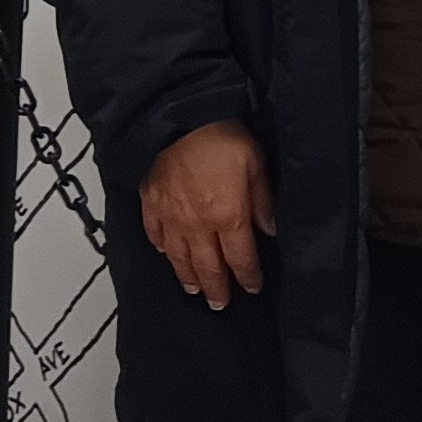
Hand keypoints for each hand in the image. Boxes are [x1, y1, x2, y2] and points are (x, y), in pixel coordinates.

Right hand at [140, 119, 273, 310]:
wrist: (176, 118)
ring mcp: (170, 217)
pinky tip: (166, 255)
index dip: (247, 276)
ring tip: (194, 290)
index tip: (252, 287)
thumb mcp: (257, 165)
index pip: (241, 258)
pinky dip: (162, 250)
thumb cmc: (219, 137)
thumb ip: (263, 201)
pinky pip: (155, 235)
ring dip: (188, 277)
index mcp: (228, 216)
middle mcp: (197, 224)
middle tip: (220, 304)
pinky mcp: (150, 204)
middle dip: (216, 288)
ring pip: (179, 258)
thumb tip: (271, 228)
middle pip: (208, 266)